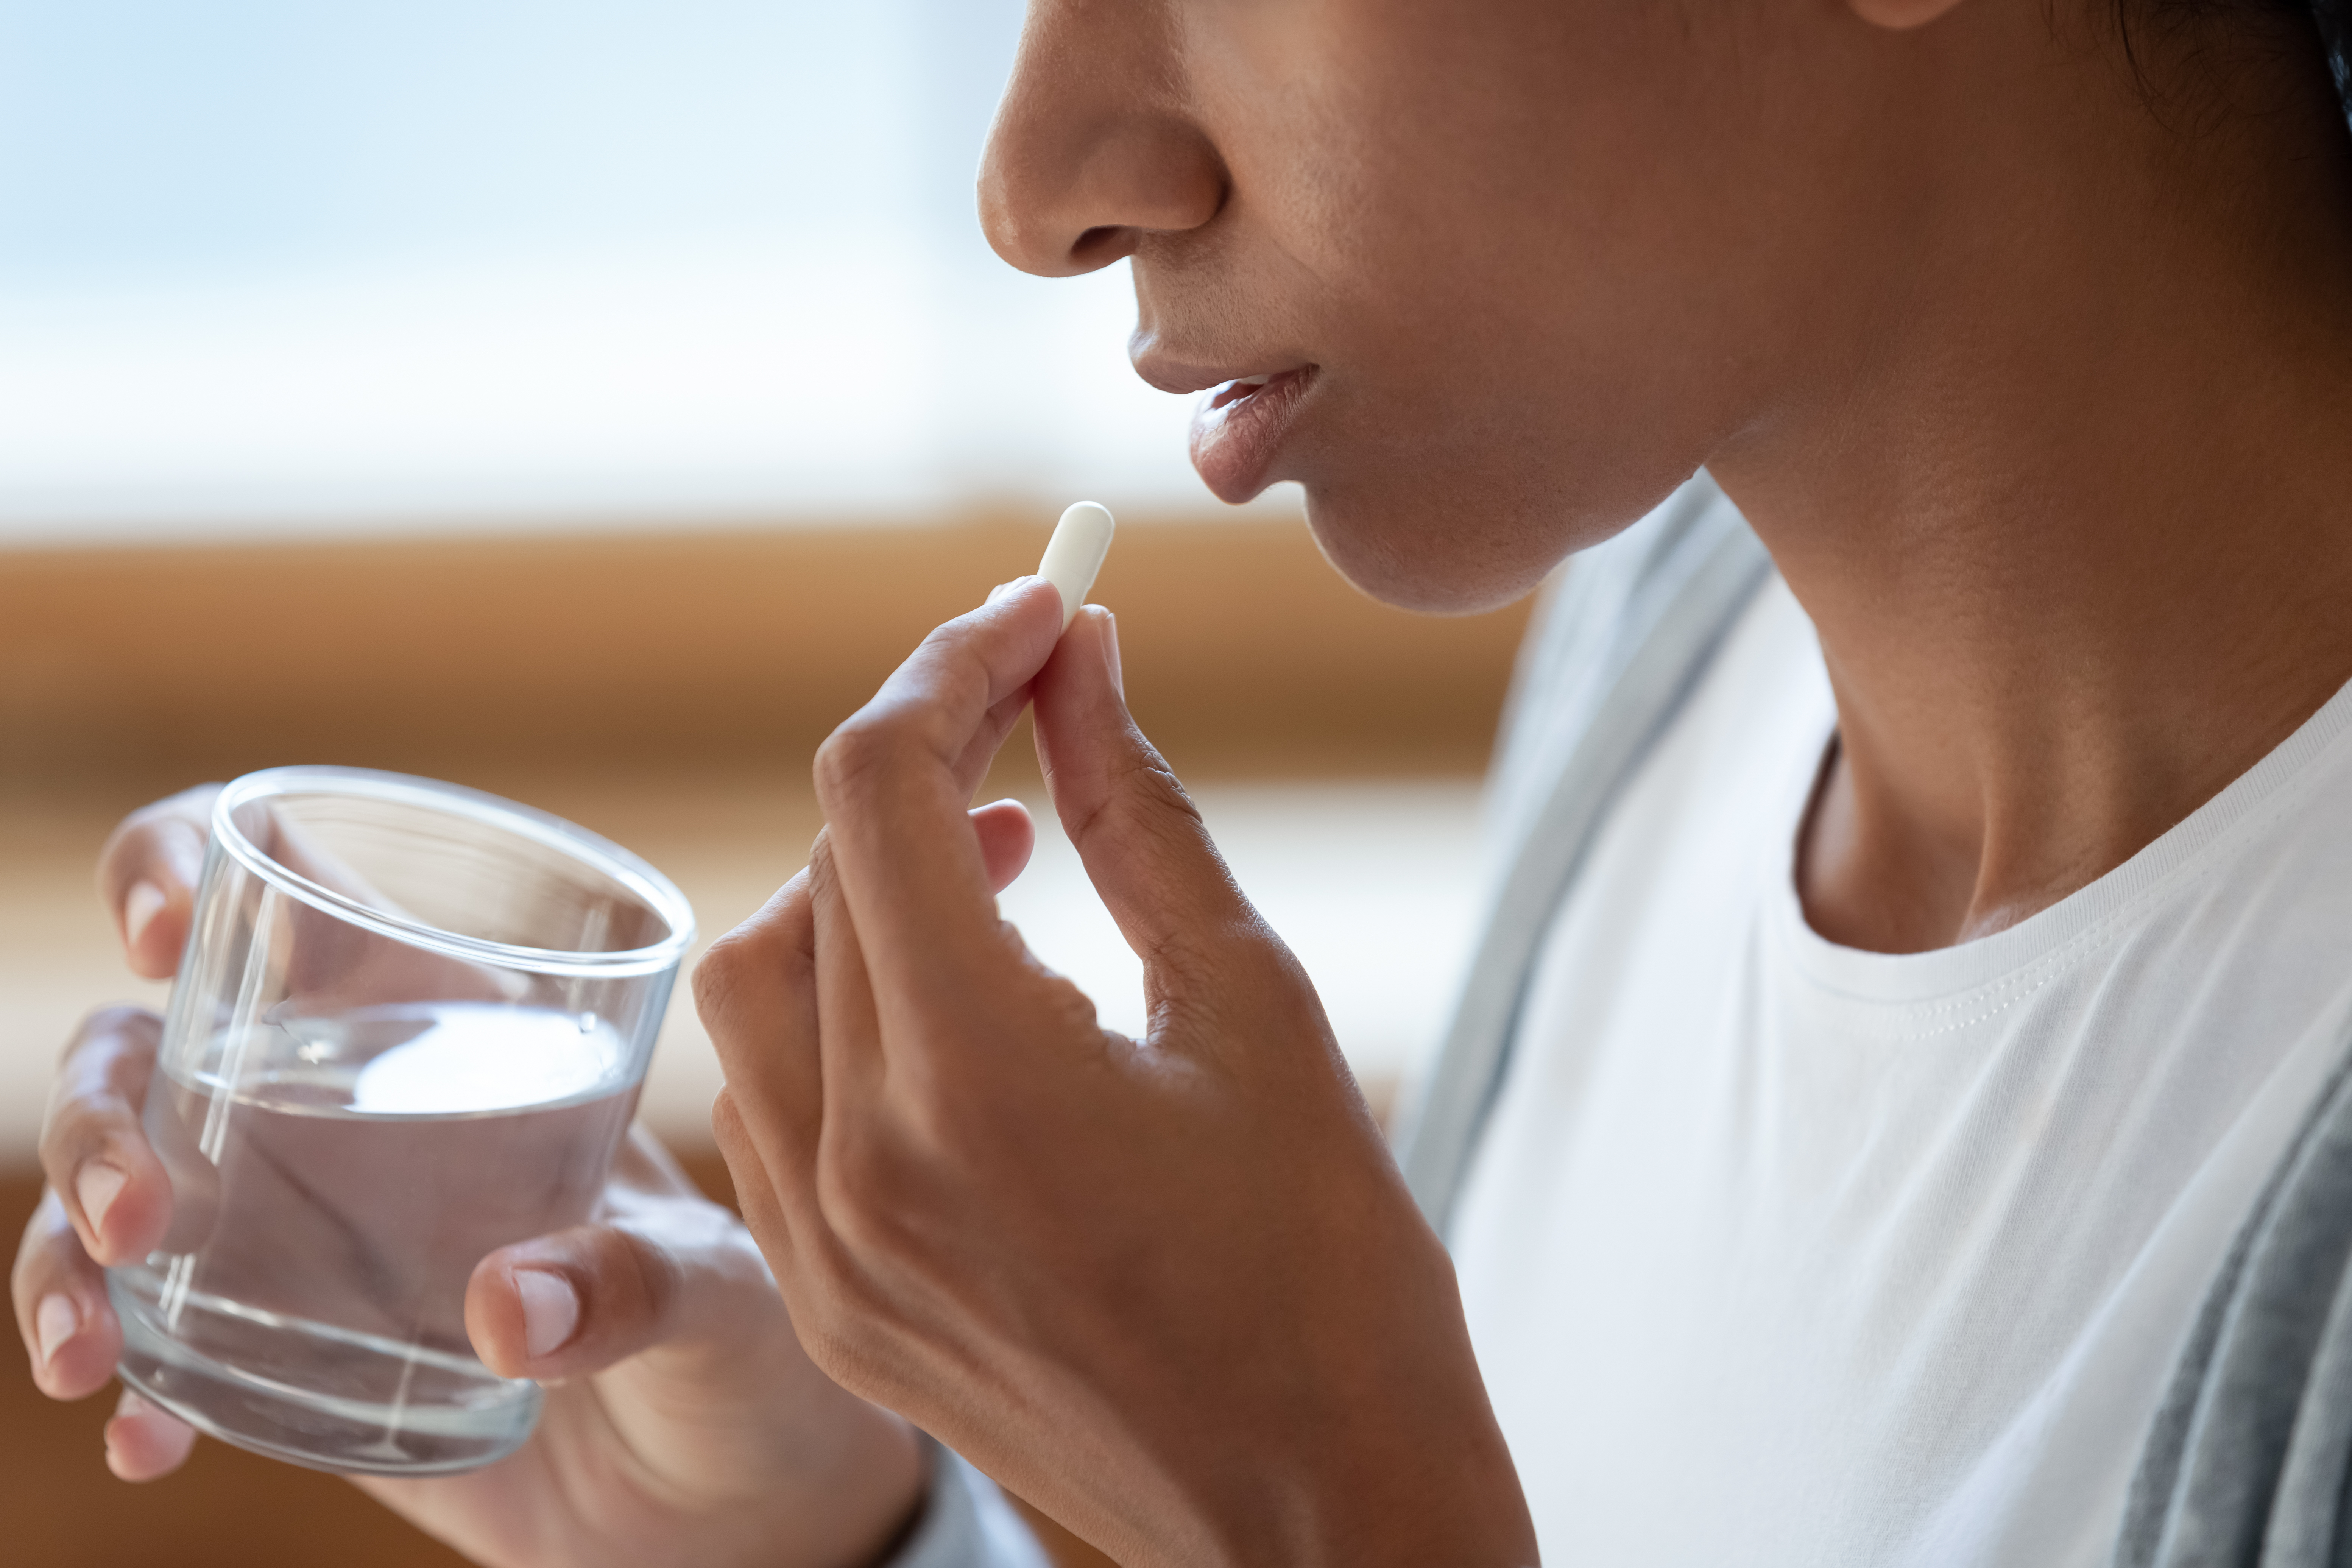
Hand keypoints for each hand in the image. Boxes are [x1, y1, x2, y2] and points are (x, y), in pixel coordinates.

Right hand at [13, 788, 929, 1567]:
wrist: (729, 1492)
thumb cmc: (747, 1346)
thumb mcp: (722, 1295)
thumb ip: (638, 1286)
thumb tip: (508, 1312)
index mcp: (453, 1026)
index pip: (288, 888)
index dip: (185, 862)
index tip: (161, 927)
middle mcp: (352, 1108)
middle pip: (151, 1047)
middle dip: (100, 1109)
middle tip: (137, 1209)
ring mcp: (303, 1227)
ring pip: (117, 1190)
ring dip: (68, 1253)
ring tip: (93, 1350)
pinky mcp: (291, 1347)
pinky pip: (160, 1343)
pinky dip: (132, 1384)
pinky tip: (144, 1438)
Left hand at [699, 583, 1535, 1566]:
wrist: (1321, 1516)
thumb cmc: (1334, 1271)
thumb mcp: (1253, 1006)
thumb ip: (1137, 815)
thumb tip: (1083, 661)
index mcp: (976, 1080)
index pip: (885, 789)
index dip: (956, 665)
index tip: (1040, 609)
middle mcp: (860, 1168)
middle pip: (819, 868)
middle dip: (922, 755)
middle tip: (1033, 706)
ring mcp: (827, 1254)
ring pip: (761, 986)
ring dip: (861, 882)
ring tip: (996, 855)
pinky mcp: (834, 1309)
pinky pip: (773, 1103)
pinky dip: (842, 1010)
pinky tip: (957, 999)